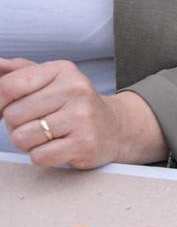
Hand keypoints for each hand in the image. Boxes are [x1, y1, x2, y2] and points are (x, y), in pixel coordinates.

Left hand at [0, 58, 167, 168]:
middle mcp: (75, 89)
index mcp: (63, 70)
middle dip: (17, 126)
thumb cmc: (73, 104)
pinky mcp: (84, 143)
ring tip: (48, 136)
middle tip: (37, 124)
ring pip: (22, 138)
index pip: (10, 86)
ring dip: (28, 143)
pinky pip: (38, 156)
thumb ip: (18, 71)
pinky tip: (58, 147)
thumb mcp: (50, 80)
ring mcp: (81, 116)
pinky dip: (42, 156)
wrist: (114, 127)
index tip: (6, 110)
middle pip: (13, 116)